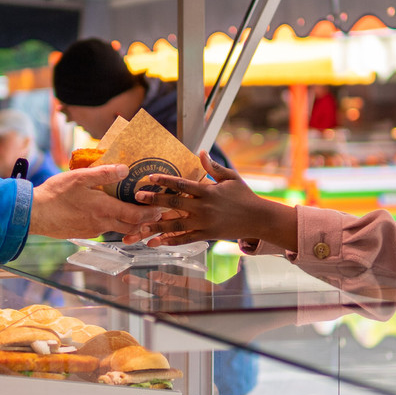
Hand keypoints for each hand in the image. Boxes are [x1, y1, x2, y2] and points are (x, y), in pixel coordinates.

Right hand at [30, 164, 160, 238]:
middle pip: (131, 226)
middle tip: (155, 212)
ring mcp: (93, 231)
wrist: (34, 214)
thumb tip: (125, 169)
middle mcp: (102, 223)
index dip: (150, 213)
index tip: (160, 208)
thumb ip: (104, 173)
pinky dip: (114, 224)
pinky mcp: (84, 233)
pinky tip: (111, 215)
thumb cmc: (56, 194)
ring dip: (131, 224)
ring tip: (138, 214)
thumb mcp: (80, 177)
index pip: (136, 215)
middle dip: (146, 221)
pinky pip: (105, 230)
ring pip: (119, 229)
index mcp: (104, 209)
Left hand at [130, 152, 297, 248]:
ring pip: (176, 225)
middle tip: (137, 198)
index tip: (150, 177)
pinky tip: (155, 242)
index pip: (182, 184)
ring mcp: (204, 223)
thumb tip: (200, 152)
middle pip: (175, 204)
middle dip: (154, 201)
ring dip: (156, 225)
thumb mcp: (231, 177)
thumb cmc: (244, 196)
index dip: (165, 180)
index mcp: (208, 191)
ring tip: (139, 226)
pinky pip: (185, 239)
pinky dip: (169, 241)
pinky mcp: (206, 235)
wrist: (258, 219)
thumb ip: (213, 167)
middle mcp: (204, 208)